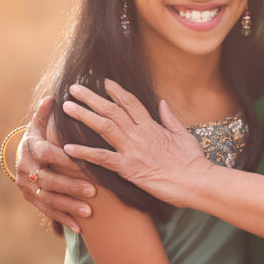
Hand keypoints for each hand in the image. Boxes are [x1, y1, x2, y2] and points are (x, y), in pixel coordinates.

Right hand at [15, 97, 96, 232]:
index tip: (84, 163)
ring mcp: (27, 186)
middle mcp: (26, 169)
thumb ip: (46, 114)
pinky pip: (48, 212)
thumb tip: (52, 99)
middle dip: (71, 186)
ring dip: (69, 206)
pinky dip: (64, 219)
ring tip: (89, 212)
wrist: (22, 157)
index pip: (48, 154)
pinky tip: (80, 228)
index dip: (65, 159)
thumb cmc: (40, 138)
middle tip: (93, 192)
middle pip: (48, 180)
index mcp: (31, 148)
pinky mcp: (31, 200)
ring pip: (48, 198)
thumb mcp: (40, 125)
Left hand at [61, 79, 208, 206]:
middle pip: (112, 110)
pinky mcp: (129, 169)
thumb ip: (170, 118)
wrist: (197, 181)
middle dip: (91, 97)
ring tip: (67, 107)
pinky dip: (85, 153)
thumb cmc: (193, 161)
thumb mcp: (184, 134)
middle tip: (74, 88)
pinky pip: (102, 158)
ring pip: (104, 127)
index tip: (103, 82)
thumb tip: (162, 103)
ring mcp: (133, 150)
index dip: (115, 91)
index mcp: (152, 126)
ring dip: (84, 116)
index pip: (130, 102)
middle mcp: (140, 134)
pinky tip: (67, 148)